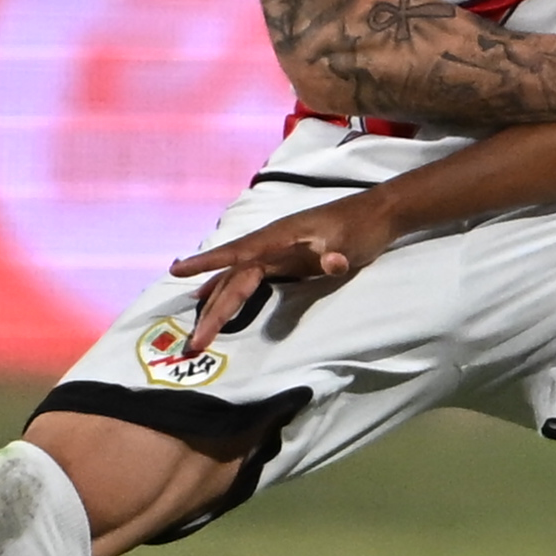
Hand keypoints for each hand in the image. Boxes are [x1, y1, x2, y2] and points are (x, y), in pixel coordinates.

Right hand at [171, 191, 397, 352]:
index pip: (237, 253)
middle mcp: (270, 244)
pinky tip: (211, 296)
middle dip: (213, 309)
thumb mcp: (351, 243)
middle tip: (194, 341)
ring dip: (216, 302)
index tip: (177, 270)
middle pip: (233, 278)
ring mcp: (276, 252)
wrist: (378, 213)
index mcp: (278, 237)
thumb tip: (332, 264)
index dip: (207, 263)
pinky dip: (228, 288)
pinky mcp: (284, 260)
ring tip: (193, 326)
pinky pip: (248, 277)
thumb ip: (338, 255)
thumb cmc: (361, 226)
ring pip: (237, 279)